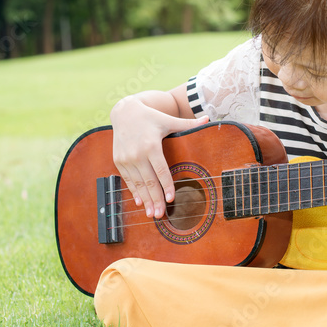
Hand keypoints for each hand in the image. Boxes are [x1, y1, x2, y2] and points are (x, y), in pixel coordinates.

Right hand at [111, 95, 208, 218]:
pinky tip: (140, 202)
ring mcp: (126, 158)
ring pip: (138, 183)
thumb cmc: (150, 117)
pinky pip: (128, 179)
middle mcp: (137, 154)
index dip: (167, 186)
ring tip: (151, 214)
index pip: (161, 170)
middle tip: (160, 215)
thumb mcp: (168, 120)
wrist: (124, 111)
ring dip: (145, 200)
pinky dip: (134, 191)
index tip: (171, 199)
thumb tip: (208, 119)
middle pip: (149, 181)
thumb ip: (188, 123)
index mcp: (151, 145)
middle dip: (155, 199)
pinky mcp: (119, 160)